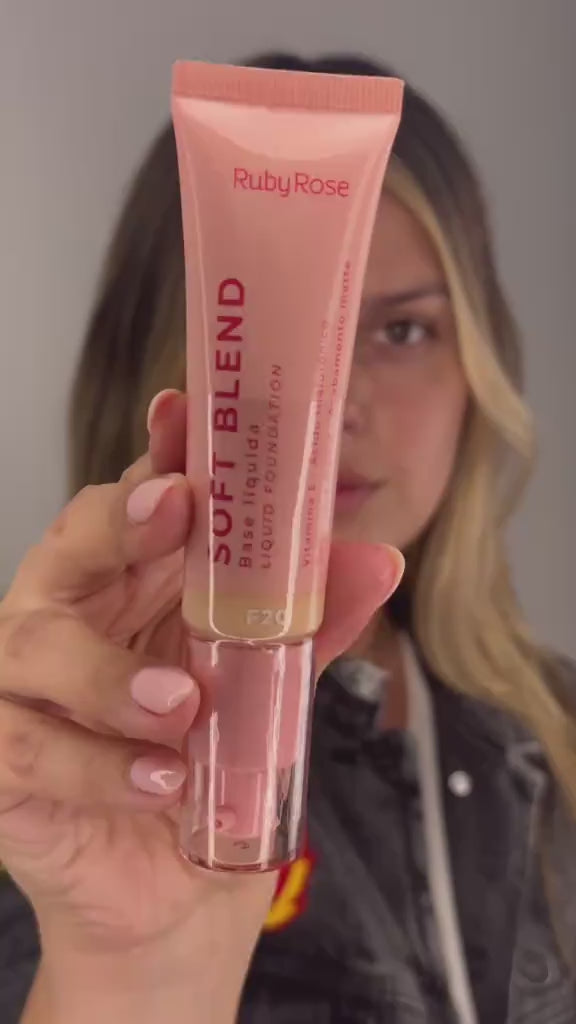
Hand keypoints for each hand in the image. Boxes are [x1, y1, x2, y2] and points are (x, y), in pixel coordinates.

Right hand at [0, 390, 402, 992]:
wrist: (178, 902)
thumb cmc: (215, 780)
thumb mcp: (272, 695)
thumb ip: (311, 626)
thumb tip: (377, 561)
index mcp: (136, 590)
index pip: (137, 501)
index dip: (156, 452)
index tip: (182, 412)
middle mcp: (74, 620)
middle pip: (68, 540)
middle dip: (117, 519)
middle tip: (173, 511)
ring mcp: (27, 689)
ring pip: (33, 641)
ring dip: (111, 671)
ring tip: (183, 708)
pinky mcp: (3, 763)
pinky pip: (23, 745)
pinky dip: (95, 763)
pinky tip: (159, 783)